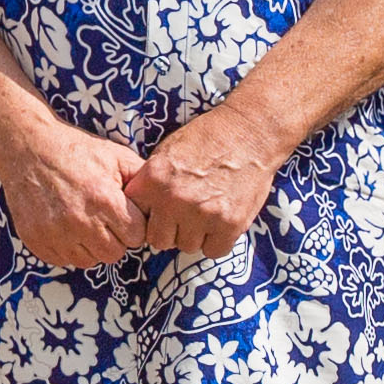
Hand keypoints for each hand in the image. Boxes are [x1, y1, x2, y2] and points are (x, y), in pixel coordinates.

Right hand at [0, 110, 153, 271]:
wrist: (27, 147)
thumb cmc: (75, 151)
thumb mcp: (116, 156)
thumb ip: (142, 180)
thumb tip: (163, 200)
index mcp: (105, 202)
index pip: (137, 238)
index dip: (133, 225)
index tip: (122, 213)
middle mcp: (81, 223)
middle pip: (114, 253)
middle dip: (114, 238)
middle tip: (103, 218)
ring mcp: (56, 234)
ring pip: (89, 261)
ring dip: (91, 246)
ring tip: (84, 221)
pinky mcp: (37, 241)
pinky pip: (64, 260)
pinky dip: (68, 248)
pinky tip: (66, 226)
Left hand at [127, 105, 280, 257]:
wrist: (248, 133)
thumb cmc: (206, 139)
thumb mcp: (165, 152)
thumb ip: (150, 183)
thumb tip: (139, 209)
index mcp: (153, 181)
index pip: (136, 219)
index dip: (149, 218)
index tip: (160, 213)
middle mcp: (173, 201)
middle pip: (159, 241)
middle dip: (170, 231)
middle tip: (184, 217)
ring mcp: (202, 214)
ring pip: (186, 247)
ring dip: (195, 235)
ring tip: (205, 214)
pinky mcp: (230, 224)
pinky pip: (214, 251)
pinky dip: (217, 241)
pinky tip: (220, 222)